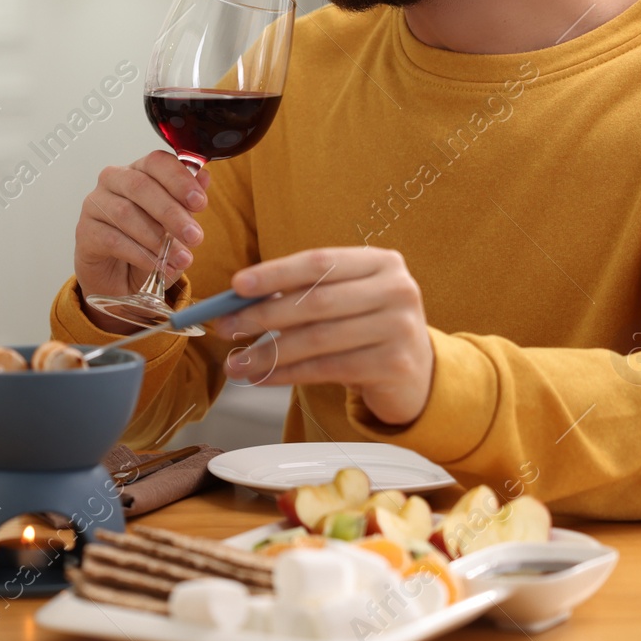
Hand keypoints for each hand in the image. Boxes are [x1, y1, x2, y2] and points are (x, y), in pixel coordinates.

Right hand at [73, 150, 211, 332]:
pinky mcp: (85, 232)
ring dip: (157, 239)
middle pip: (140, 187)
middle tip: (195, 237)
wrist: (120, 277)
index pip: (157, 162)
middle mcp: (113, 181)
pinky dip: (139, 255)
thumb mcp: (174, 223)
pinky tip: (157, 266)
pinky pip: (112, 239)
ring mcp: (95, 204)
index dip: (179, 180)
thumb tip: (205, 177)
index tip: (200, 203)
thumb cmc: (147, 242)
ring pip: (125, 213)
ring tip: (180, 259)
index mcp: (139, 170)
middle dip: (171, 213)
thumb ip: (187, 200)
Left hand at [218, 247, 433, 425]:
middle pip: (316, 302)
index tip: (236, 286)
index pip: (319, 262)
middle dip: (262, 316)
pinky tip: (262, 378)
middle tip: (225, 328)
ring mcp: (400, 328)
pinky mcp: (395, 365)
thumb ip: (300, 294)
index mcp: (381, 262)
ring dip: (268, 352)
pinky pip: (328, 368)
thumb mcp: (342, 301)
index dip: (275, 273)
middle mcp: (397, 289)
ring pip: (318, 339)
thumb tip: (236, 302)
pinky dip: (288, 373)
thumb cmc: (364, 328)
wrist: (415, 373)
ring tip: (236, 362)